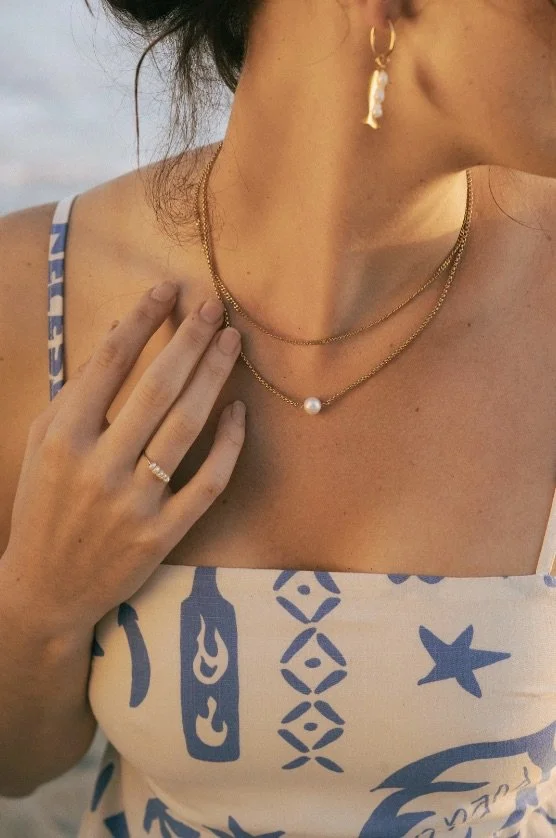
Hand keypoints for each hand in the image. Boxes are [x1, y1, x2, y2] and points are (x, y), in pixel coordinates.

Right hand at [2, 281, 244, 635]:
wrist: (48, 588)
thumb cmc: (44, 506)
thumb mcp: (45, 443)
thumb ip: (76, 390)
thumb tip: (116, 333)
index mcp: (62, 438)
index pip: (109, 364)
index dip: (142, 321)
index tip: (168, 289)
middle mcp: (98, 466)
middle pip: (157, 389)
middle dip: (189, 340)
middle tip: (213, 307)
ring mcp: (134, 503)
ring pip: (187, 427)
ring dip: (214, 377)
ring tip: (232, 342)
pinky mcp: (163, 534)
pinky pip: (208, 481)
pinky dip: (229, 445)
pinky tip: (240, 412)